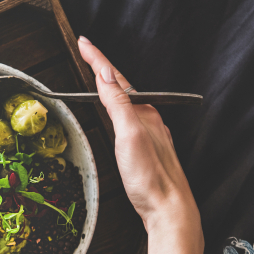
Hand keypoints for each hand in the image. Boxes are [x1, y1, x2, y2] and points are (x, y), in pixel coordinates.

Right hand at [78, 37, 200, 240]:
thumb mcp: (129, 135)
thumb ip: (118, 103)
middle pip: (122, 87)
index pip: (116, 79)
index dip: (98, 59)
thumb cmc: (150, 178)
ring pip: (128, 104)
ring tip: (98, 76)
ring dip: (111, 88)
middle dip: (104, 68)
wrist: (170, 211)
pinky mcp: (148, 151)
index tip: (84, 43)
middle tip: (87, 53)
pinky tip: (117, 116)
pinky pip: (131, 120)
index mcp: (144, 113)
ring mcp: (150, 135)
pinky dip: (119, 109)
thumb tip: (105, 75)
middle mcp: (150, 120)